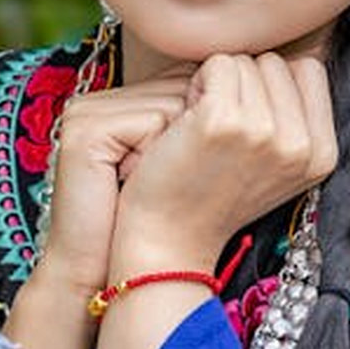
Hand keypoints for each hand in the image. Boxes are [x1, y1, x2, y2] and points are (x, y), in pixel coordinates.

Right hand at [35, 71, 192, 297]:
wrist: (103, 271)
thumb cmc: (151, 223)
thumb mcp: (178, 161)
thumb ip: (201, 121)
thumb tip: (263, 90)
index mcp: (117, 102)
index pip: (187, 76)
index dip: (208, 121)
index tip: (197, 166)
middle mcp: (99, 100)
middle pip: (183, 83)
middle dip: (198, 133)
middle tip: (177, 176)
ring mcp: (88, 112)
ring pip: (175, 101)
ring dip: (183, 147)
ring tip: (158, 182)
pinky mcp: (87, 131)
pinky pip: (154, 122)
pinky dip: (161, 154)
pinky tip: (144, 181)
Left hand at [113, 53, 337, 270]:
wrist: (171, 239)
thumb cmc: (214, 195)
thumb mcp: (277, 163)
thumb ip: (296, 116)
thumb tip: (301, 52)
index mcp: (323, 154)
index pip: (309, 70)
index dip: (272, 86)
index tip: (248, 121)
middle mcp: (301, 144)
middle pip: (276, 62)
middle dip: (244, 83)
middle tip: (221, 127)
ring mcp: (264, 132)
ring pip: (245, 60)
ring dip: (218, 83)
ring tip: (204, 126)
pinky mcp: (223, 121)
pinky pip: (216, 63)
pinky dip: (196, 83)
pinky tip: (188, 120)